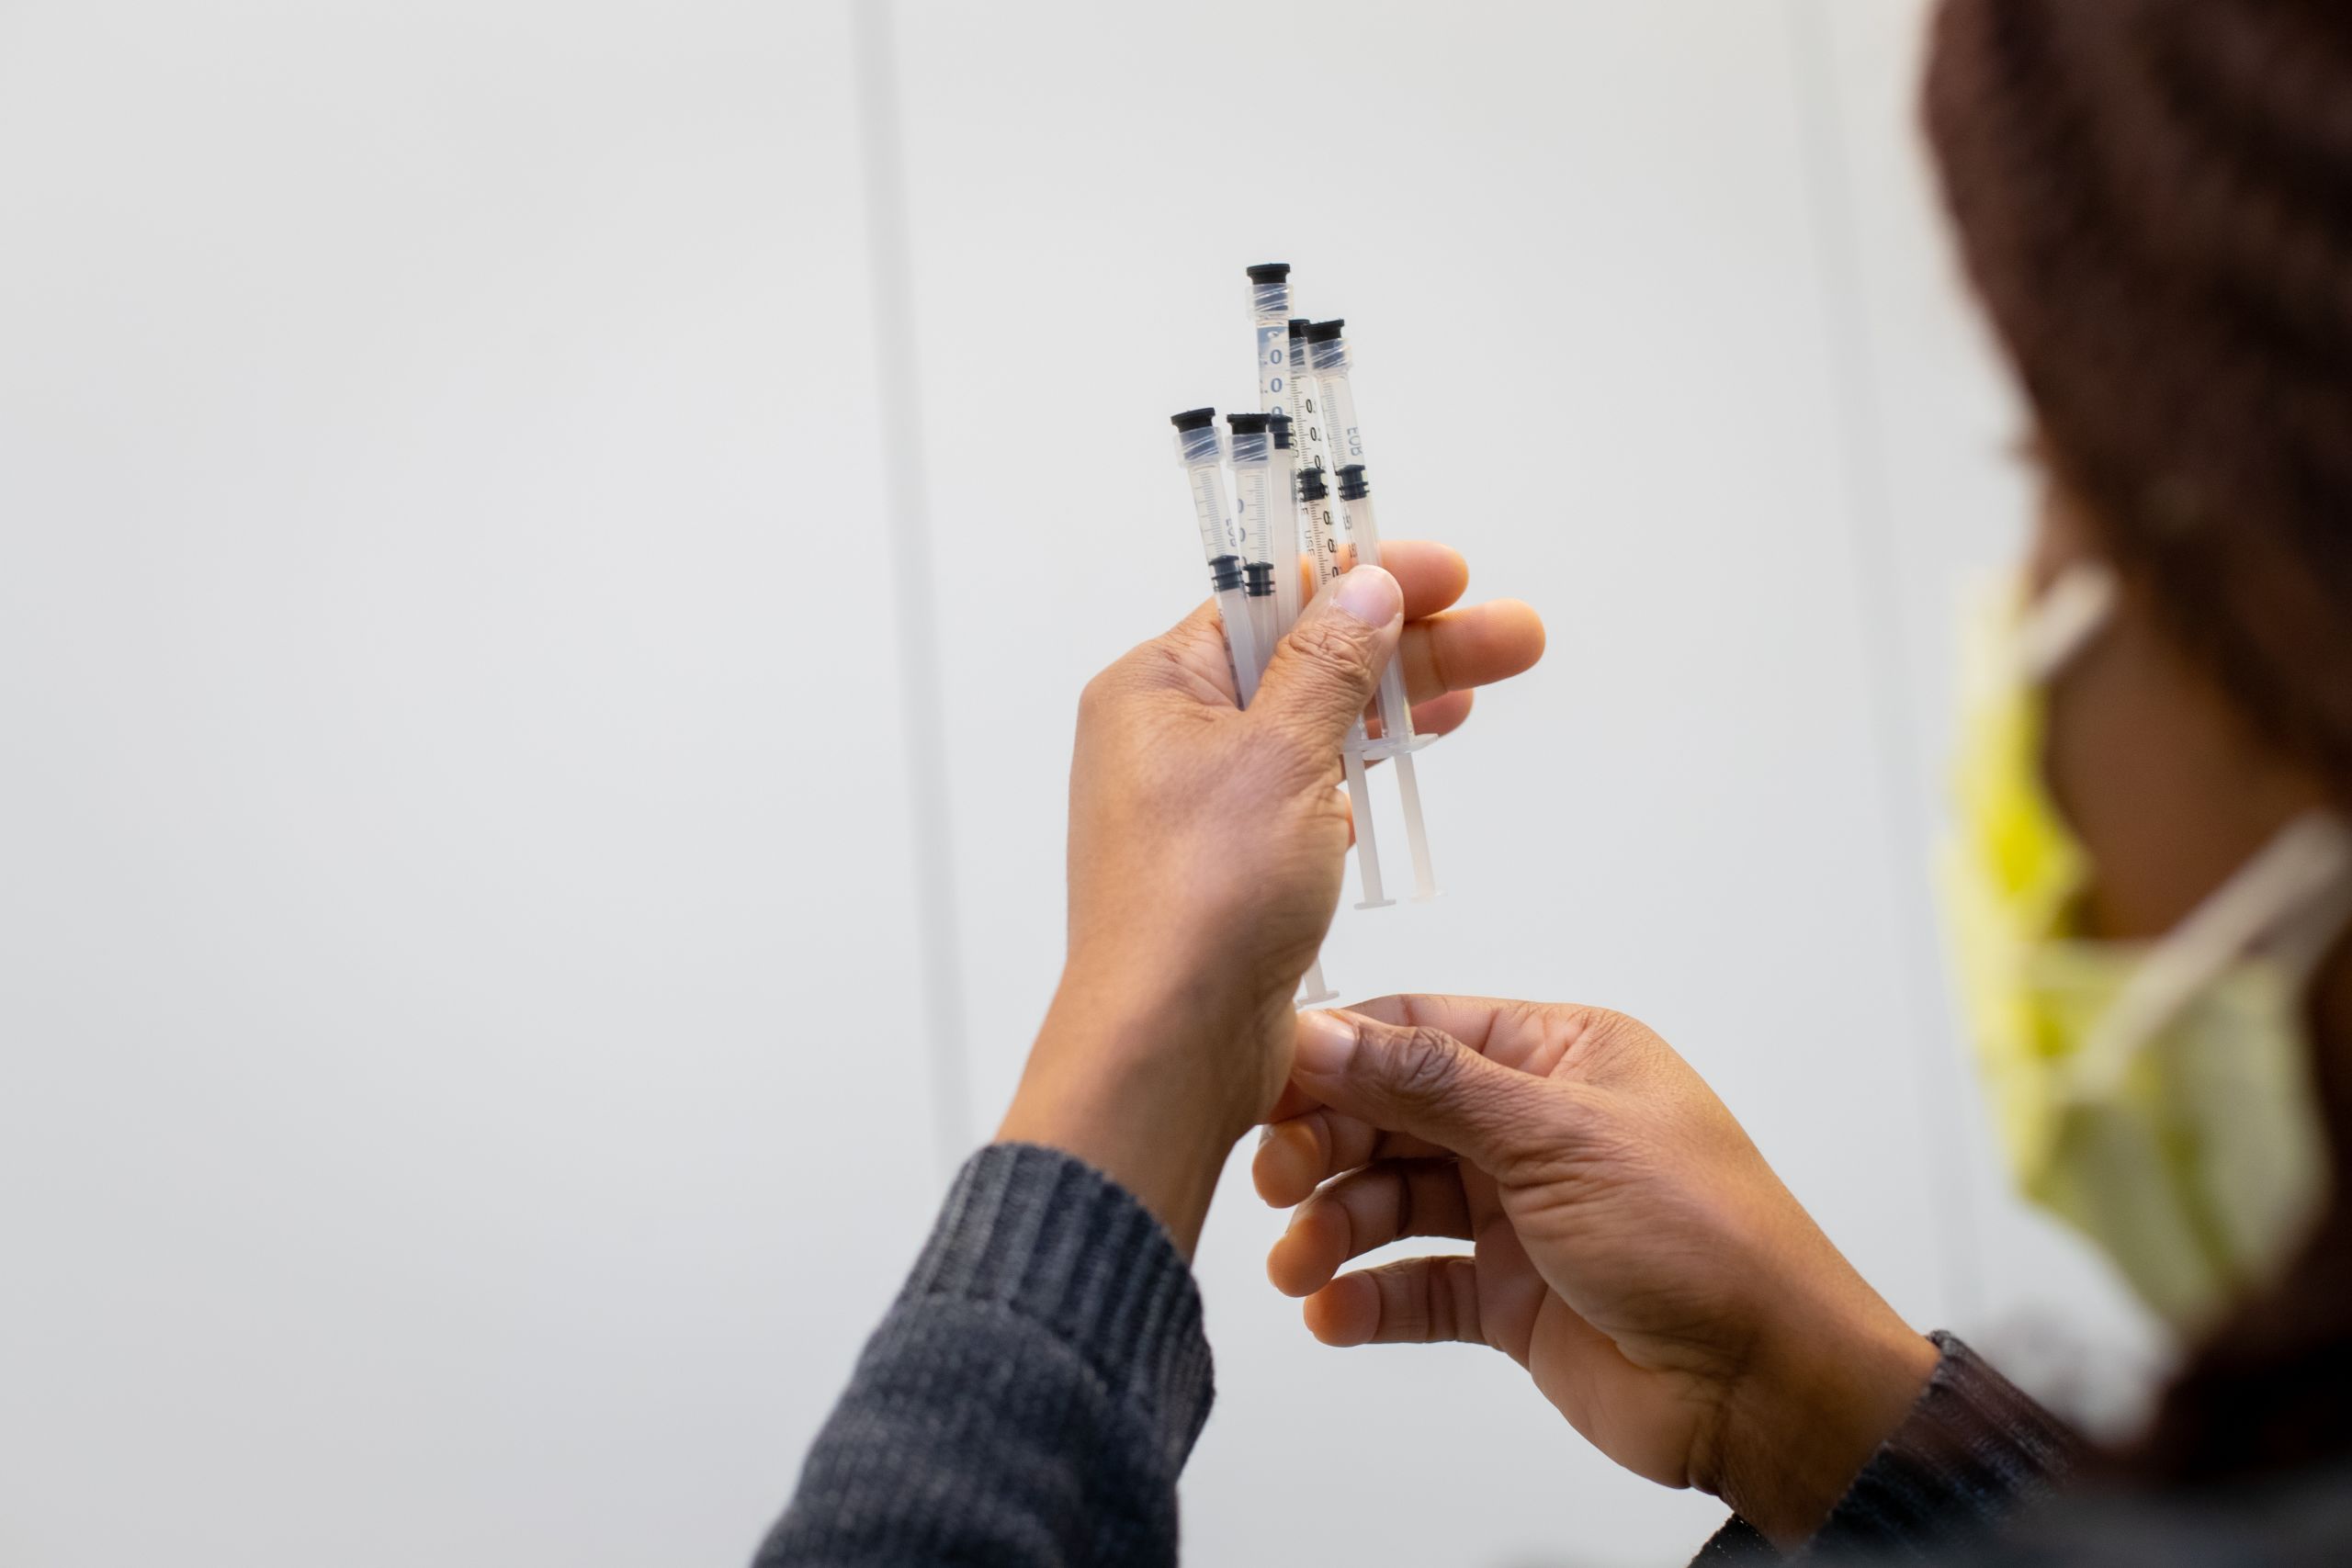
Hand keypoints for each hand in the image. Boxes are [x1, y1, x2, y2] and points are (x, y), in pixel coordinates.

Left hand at [998, 548, 1544, 1254]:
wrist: (1171, 1045)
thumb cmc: (1203, 899)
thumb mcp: (1281, 753)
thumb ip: (1331, 664)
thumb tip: (1367, 588)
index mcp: (1155, 689)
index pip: (1268, 604)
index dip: (1363, 581)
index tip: (1446, 575)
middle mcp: (1169, 739)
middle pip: (1307, 663)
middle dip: (1411, 643)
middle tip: (1510, 635)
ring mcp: (1203, 805)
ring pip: (1318, 726)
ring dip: (1401, 701)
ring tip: (1494, 678)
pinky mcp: (1236, 864)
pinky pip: (1310, 790)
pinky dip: (1366, 768)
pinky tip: (1419, 751)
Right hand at [1255, 997, 1938, 1544]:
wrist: (1766, 1388)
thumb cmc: (1710, 1243)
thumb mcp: (1556, 1136)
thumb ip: (1429, 1084)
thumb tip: (1331, 1035)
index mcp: (1562, 1057)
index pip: (1420, 1031)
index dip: (1337, 1054)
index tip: (1268, 1082)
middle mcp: (1536, 1129)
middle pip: (1392, 1115)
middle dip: (1325, 1146)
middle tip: (1276, 1179)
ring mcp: (1522, 1215)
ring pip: (1394, 1203)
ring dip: (1335, 1228)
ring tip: (1301, 1263)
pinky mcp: (1512, 1298)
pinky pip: (1418, 1286)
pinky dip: (1369, 1299)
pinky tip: (1336, 1312)